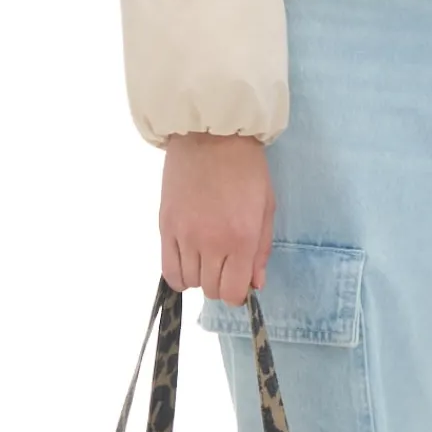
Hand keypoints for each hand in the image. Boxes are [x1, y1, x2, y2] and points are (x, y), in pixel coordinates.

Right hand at [160, 132, 275, 300]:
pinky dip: (179, 274)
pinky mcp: (166, 227)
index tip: (240, 283)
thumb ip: (261, 250)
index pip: (234, 291)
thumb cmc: (246, 169)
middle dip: (221, 284)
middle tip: (225, 266)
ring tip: (206, 258)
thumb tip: (255, 284)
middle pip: (211, 290)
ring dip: (200, 277)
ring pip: (189, 281)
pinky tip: (187, 263)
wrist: (211, 137)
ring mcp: (185, 236)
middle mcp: (211, 243)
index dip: (238, 294)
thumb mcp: (266, 208)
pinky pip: (167, 269)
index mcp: (242, 239)